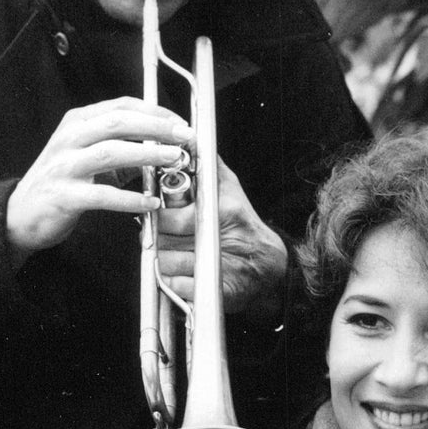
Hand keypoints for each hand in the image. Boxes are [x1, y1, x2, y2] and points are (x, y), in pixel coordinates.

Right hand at [6, 97, 193, 257]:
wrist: (20, 215)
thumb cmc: (59, 183)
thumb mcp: (87, 155)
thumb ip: (119, 147)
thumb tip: (161, 144)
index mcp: (77, 123)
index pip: (120, 106)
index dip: (154, 111)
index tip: (180, 122)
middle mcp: (69, 139)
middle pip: (118, 122)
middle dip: (156, 127)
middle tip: (185, 137)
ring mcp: (64, 167)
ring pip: (111, 153)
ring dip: (147, 154)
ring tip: (174, 160)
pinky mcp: (64, 196)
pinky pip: (102, 195)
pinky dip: (130, 199)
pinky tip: (150, 203)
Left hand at [157, 157, 287, 316]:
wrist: (267, 263)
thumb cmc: (244, 223)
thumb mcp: (228, 187)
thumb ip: (208, 165)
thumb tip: (190, 138)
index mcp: (218, 211)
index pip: (168, 217)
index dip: (160, 218)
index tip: (164, 217)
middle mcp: (216, 237)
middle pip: (162, 240)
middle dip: (160, 238)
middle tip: (170, 237)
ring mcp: (215, 265)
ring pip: (166, 263)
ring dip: (165, 260)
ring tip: (179, 254)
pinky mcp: (215, 290)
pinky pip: (176, 285)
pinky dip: (174, 282)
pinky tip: (185, 274)